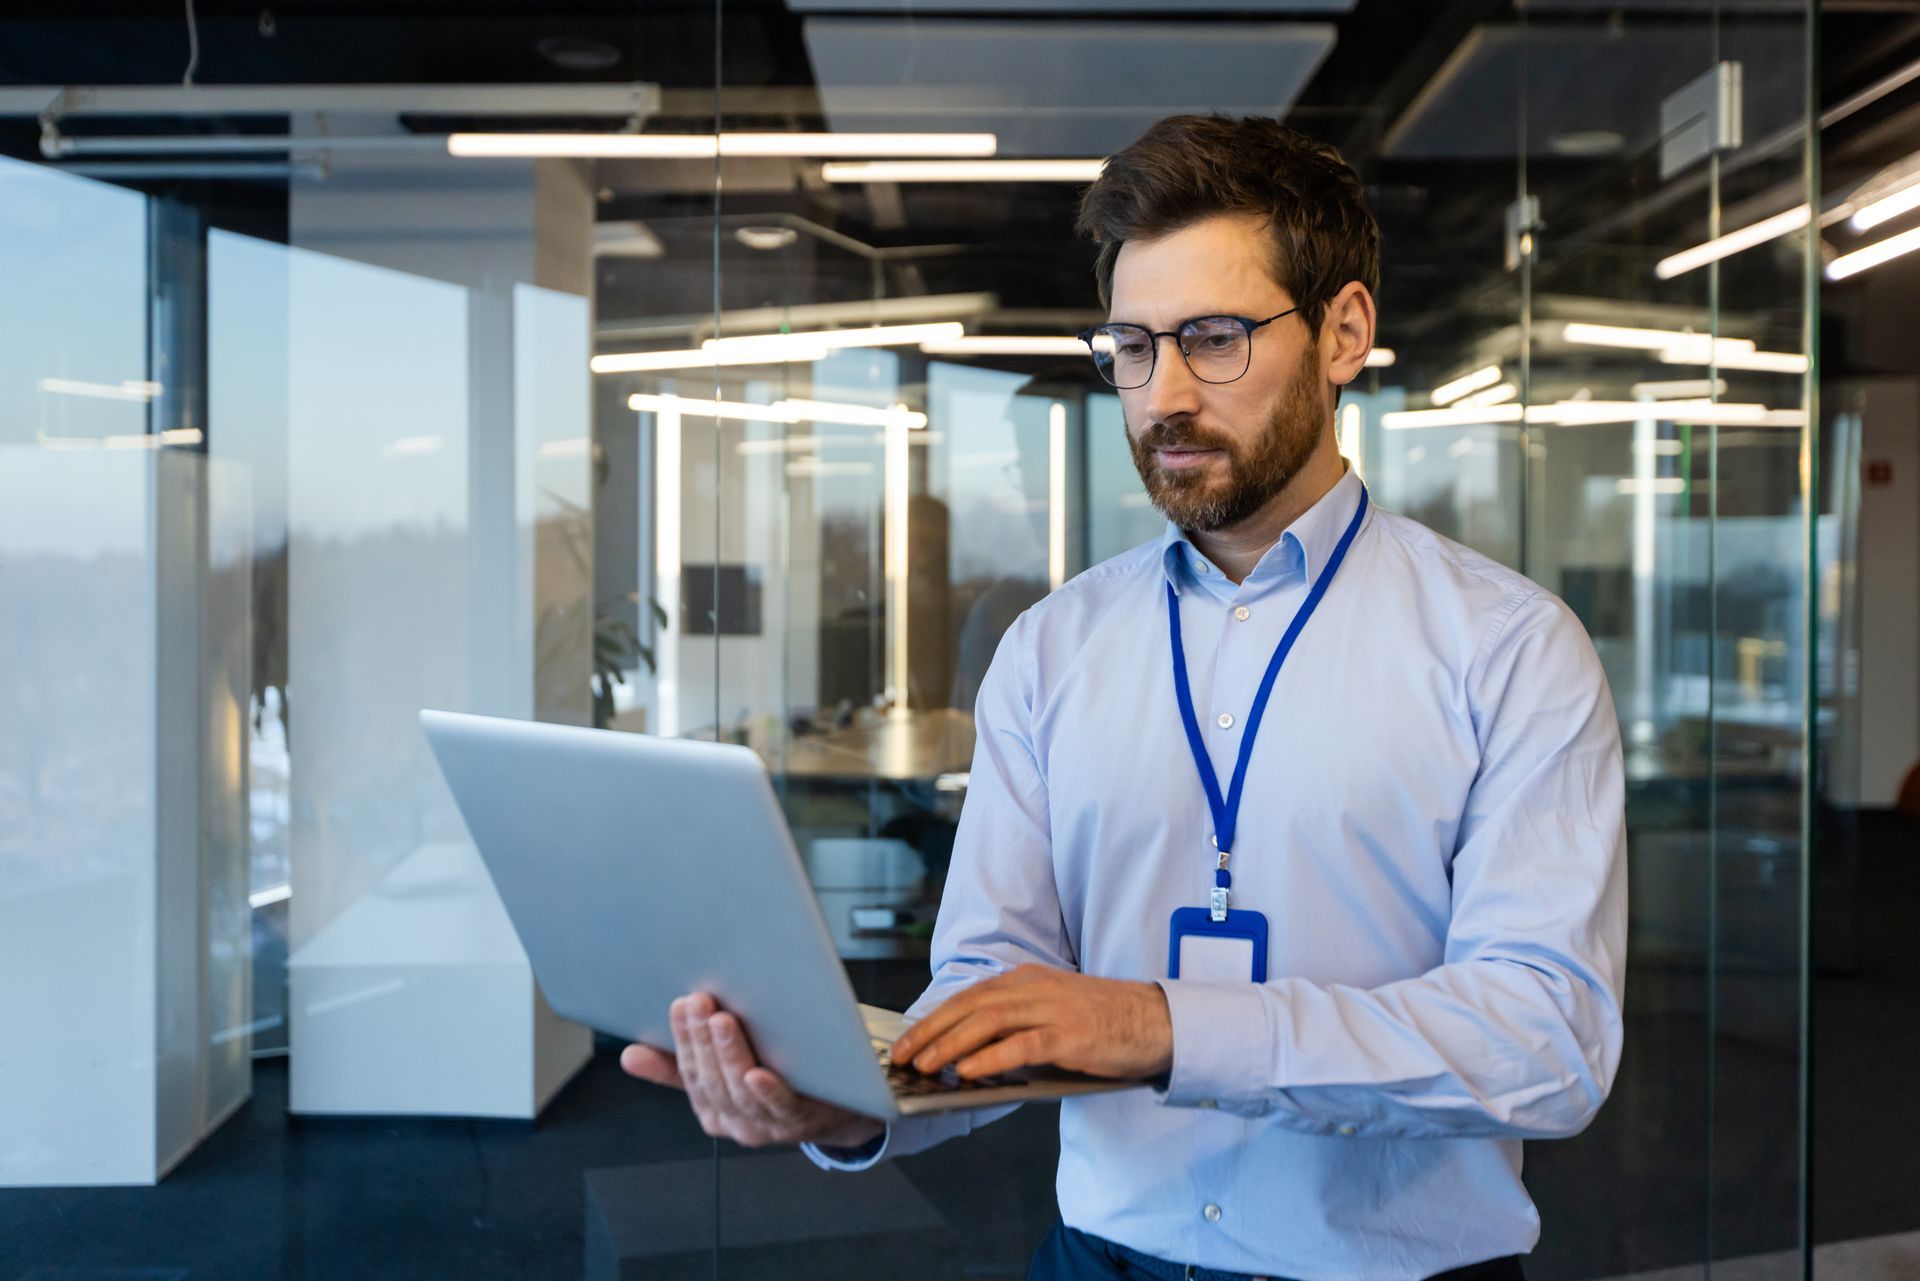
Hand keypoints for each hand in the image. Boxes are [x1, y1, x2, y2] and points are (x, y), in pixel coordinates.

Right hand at [620, 993, 885, 1150]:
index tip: (681, 1004)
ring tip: (722, 1020)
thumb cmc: (775, 1081)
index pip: (688, 1073)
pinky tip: (758, 1072)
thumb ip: (678, 1067)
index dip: (682, 1040)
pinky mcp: (801, 1121)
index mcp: (712, 1109)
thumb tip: (629, 1056)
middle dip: (701, 1040)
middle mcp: (735, 1122)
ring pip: (740, 1092)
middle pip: (712, 1080)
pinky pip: (781, 1107)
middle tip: (699, 1003)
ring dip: (729, 1055)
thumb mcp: (725, 1074)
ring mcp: (767, 1125)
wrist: (838, 1111)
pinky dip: (767, 1091)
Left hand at [890, 965, 1171, 1081]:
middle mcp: (1035, 988)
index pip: (969, 996)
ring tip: (924, 1064)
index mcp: (1027, 979)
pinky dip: (990, 1058)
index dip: (934, 1017)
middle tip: (900, 1055)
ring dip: (950, 1044)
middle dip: (930, 1030)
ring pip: (988, 1022)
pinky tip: (967, 1071)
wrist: (1156, 1021)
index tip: (906, 1038)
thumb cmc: (1103, 1022)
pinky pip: (1021, 1045)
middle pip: (970, 1005)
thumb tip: (968, 1053)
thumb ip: (1015, 1024)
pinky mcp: (1070, 1035)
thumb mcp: (1053, 1012)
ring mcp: (1053, 1009)